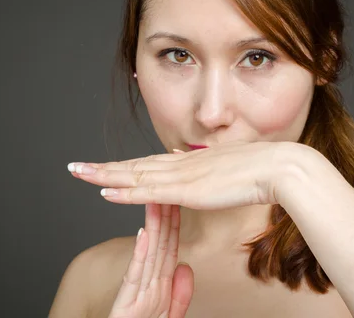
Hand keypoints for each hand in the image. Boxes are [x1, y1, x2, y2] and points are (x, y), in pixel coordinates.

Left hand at [68, 141, 289, 208]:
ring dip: (104, 175)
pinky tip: (105, 192)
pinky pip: (148, 192)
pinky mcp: (187, 190)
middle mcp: (181, 164)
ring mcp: (182, 176)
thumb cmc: (261, 169)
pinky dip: (125, 192)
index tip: (107, 167)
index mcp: (190, 161)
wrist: (277, 167)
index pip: (150, 163)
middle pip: (134, 166)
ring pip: (134, 175)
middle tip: (77, 167)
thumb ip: (206, 167)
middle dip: (104, 168)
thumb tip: (189, 162)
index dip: (126, 165)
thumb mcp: (228, 166)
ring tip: (79, 174)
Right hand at [107, 203, 193, 317]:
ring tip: (153, 202)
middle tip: (163, 191)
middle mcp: (148, 287)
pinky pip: (135, 275)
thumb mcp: (169, 316)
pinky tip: (142, 234)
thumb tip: (185, 267)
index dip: (173, 225)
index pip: (169, 249)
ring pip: (148, 254)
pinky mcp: (125, 304)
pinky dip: (139, 254)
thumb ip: (180, 295)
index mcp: (160, 287)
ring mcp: (137, 294)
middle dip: (163, 217)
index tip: (175, 203)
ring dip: (152, 226)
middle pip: (159, 245)